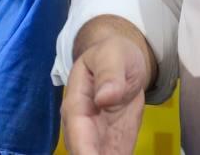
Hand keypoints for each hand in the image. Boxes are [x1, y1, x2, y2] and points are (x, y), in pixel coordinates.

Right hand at [61, 31, 148, 154]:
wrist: (121, 61)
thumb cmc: (114, 54)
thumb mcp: (114, 55)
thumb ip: (110, 73)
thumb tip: (105, 96)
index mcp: (78, 102)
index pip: (78, 130)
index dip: (84, 150)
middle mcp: (82, 126)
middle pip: (82, 153)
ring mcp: (96, 139)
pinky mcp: (112, 146)